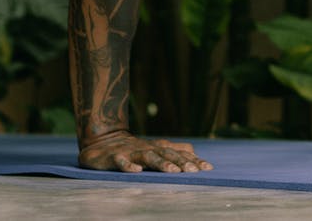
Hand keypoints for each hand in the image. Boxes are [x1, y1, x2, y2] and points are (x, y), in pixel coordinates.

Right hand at [78, 130, 214, 172]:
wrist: (103, 140)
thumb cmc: (133, 147)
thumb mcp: (155, 147)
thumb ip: (173, 149)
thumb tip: (194, 151)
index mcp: (158, 147)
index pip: (179, 153)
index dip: (193, 160)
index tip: (208, 168)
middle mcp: (147, 148)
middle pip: (167, 154)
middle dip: (181, 162)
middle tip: (194, 171)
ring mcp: (131, 152)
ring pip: (148, 157)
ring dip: (161, 163)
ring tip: (172, 171)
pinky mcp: (114, 157)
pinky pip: (121, 162)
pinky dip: (128, 166)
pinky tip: (136, 171)